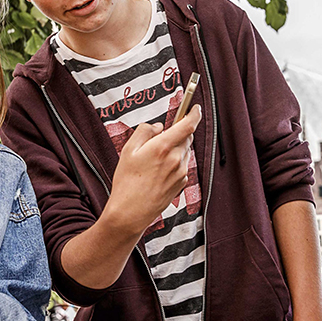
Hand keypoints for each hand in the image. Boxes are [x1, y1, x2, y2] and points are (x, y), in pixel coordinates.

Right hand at [102, 105, 201, 235]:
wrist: (131, 212)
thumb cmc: (127, 182)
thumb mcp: (128, 150)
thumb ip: (145, 131)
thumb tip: (159, 127)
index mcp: (163, 148)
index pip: (187, 125)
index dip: (193, 113)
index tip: (194, 107)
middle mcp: (176, 159)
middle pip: (186, 137)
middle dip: (177, 134)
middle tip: (159, 140)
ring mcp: (181, 172)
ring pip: (184, 151)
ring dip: (175, 149)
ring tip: (153, 162)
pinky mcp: (181, 183)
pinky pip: (181, 165)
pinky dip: (174, 163)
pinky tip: (157, 173)